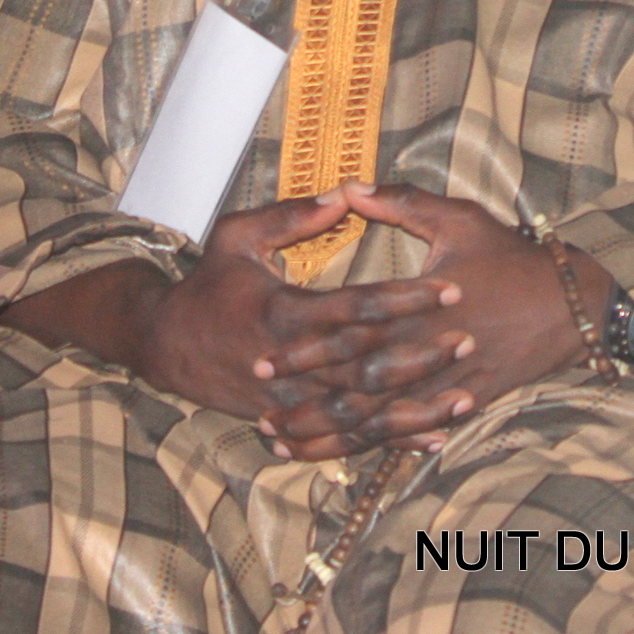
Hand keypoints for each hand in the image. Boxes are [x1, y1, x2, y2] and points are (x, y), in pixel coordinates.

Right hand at [127, 190, 461, 436]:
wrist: (163, 343)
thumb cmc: (205, 284)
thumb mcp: (236, 236)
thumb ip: (290, 215)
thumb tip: (344, 193)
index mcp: (284, 311)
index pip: (359, 306)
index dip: (406, 298)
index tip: (449, 288)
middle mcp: (290, 361)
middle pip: (369, 363)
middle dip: (422, 353)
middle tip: (469, 338)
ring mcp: (290, 398)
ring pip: (365, 410)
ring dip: (416, 406)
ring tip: (464, 397)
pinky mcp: (290, 420)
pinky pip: (347, 437)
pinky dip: (390, 439)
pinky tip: (429, 439)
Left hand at [251, 184, 596, 459]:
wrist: (570, 305)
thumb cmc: (512, 257)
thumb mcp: (459, 218)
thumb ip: (401, 203)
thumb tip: (350, 186)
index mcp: (419, 304)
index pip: (351, 331)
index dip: (306, 347)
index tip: (266, 356)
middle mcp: (427, 350)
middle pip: (355, 384)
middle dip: (306, 400)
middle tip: (262, 410)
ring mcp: (445, 384)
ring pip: (377, 420)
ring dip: (330, 434)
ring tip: (285, 444)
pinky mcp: (461, 404)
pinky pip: (410, 432)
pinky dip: (373, 447)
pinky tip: (345, 458)